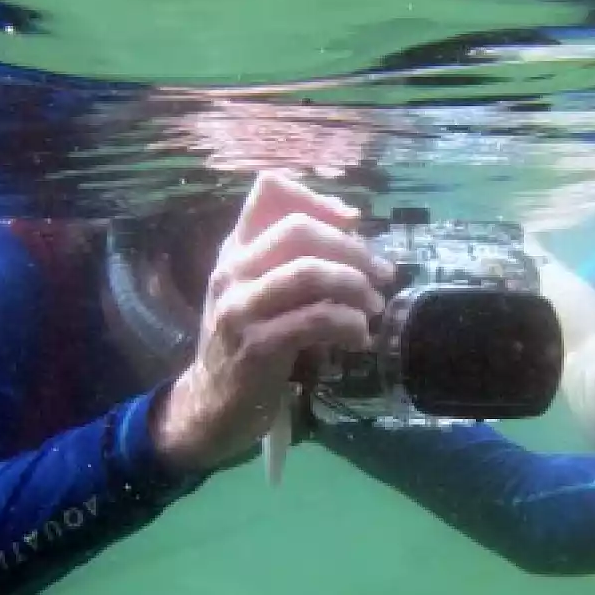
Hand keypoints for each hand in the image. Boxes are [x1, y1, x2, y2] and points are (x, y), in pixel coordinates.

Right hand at [152, 171, 391, 470]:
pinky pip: (314, 320)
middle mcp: (232, 270)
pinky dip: (349, 325)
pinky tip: (360, 338)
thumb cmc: (249, 340)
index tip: (353, 222)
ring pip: (308, 273)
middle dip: (351, 248)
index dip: (318, 199)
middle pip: (297, 229)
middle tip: (380, 274)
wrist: (214, 403)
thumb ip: (294, 257)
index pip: (269, 192)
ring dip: (355, 287)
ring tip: (374, 306)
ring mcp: (240, 308)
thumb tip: (351, 226)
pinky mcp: (256, 346)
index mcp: (236, 248)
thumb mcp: (261, 290)